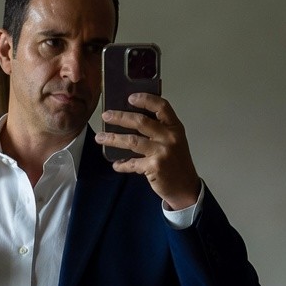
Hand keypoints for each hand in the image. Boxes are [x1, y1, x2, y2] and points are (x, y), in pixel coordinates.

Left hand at [95, 94, 201, 209]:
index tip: (130, 98)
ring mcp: (161, 152)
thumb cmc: (177, 162)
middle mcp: (169, 137)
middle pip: (141, 121)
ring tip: (100, 137)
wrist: (185, 187)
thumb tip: (133, 120)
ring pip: (132, 141)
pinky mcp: (154, 167)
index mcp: (175, 127)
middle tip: (106, 116)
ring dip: (113, 139)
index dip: (145, 99)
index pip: (161, 106)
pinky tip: (116, 164)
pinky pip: (132, 163)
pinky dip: (122, 164)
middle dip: (120, 117)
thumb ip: (160, 130)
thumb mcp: (175, 141)